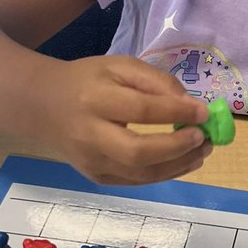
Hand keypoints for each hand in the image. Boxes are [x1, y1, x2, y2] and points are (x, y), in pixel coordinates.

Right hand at [41, 54, 212, 184]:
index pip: (140, 110)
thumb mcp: (120, 67)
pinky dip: (165, 173)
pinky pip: (137, 181)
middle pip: (138, 152)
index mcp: (94, 99)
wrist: (43, 107)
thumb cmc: (88, 82)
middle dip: (177, 147)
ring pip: (141, 174)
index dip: (175, 112)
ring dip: (179, 165)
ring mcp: (91, 162)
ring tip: (203, 151)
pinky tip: (184, 161)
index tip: (204, 112)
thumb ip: (156, 81)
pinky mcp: (97, 178)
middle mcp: (89, 135)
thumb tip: (191, 106)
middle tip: (203, 137)